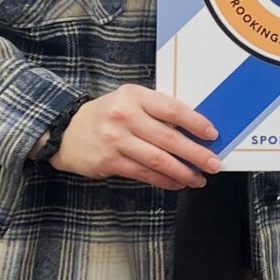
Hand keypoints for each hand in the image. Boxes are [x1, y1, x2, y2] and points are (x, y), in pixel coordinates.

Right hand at [50, 86, 218, 187]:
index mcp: (134, 96)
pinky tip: (176, 183)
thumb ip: (156, 110)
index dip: (195, 123)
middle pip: (168, 138)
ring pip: (158, 160)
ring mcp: (115, 140)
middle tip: (214, 163)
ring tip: (199, 178)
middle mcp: (124, 116)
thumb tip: (194, 130)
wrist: (65, 131)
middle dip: (196, 153)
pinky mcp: (109, 162)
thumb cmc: (107, 115)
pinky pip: (144, 173)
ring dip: (183, 172)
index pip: (172, 109)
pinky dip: (164, 180)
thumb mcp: (129, 101)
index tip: (213, 135)